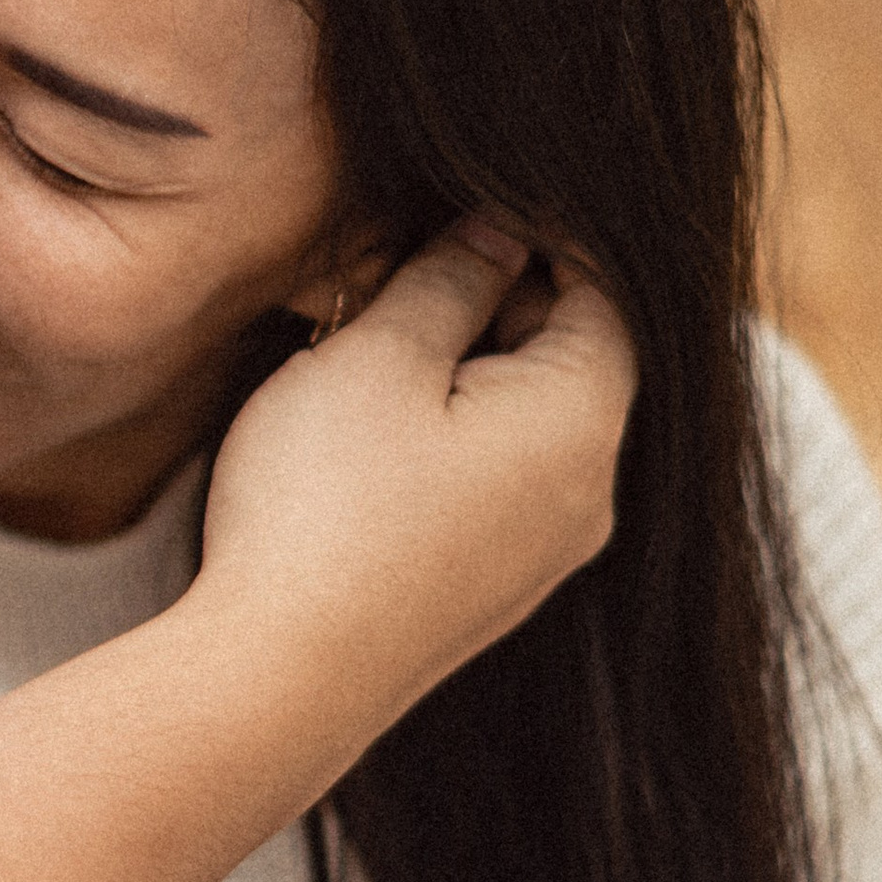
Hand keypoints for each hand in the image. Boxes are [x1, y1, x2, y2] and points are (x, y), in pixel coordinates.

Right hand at [195, 224, 632, 758]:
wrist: (278, 677)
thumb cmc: (325, 504)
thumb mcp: (381, 355)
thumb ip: (452, 279)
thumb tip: (499, 234)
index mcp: (583, 420)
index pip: (603, 289)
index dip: (534, 230)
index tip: (454, 204)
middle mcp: (587, 494)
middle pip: (570, 356)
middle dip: (492, 299)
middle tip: (393, 269)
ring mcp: (542, 555)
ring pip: (527, 421)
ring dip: (464, 368)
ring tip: (370, 344)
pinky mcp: (490, 594)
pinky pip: (497, 484)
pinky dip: (452, 436)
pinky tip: (370, 431)